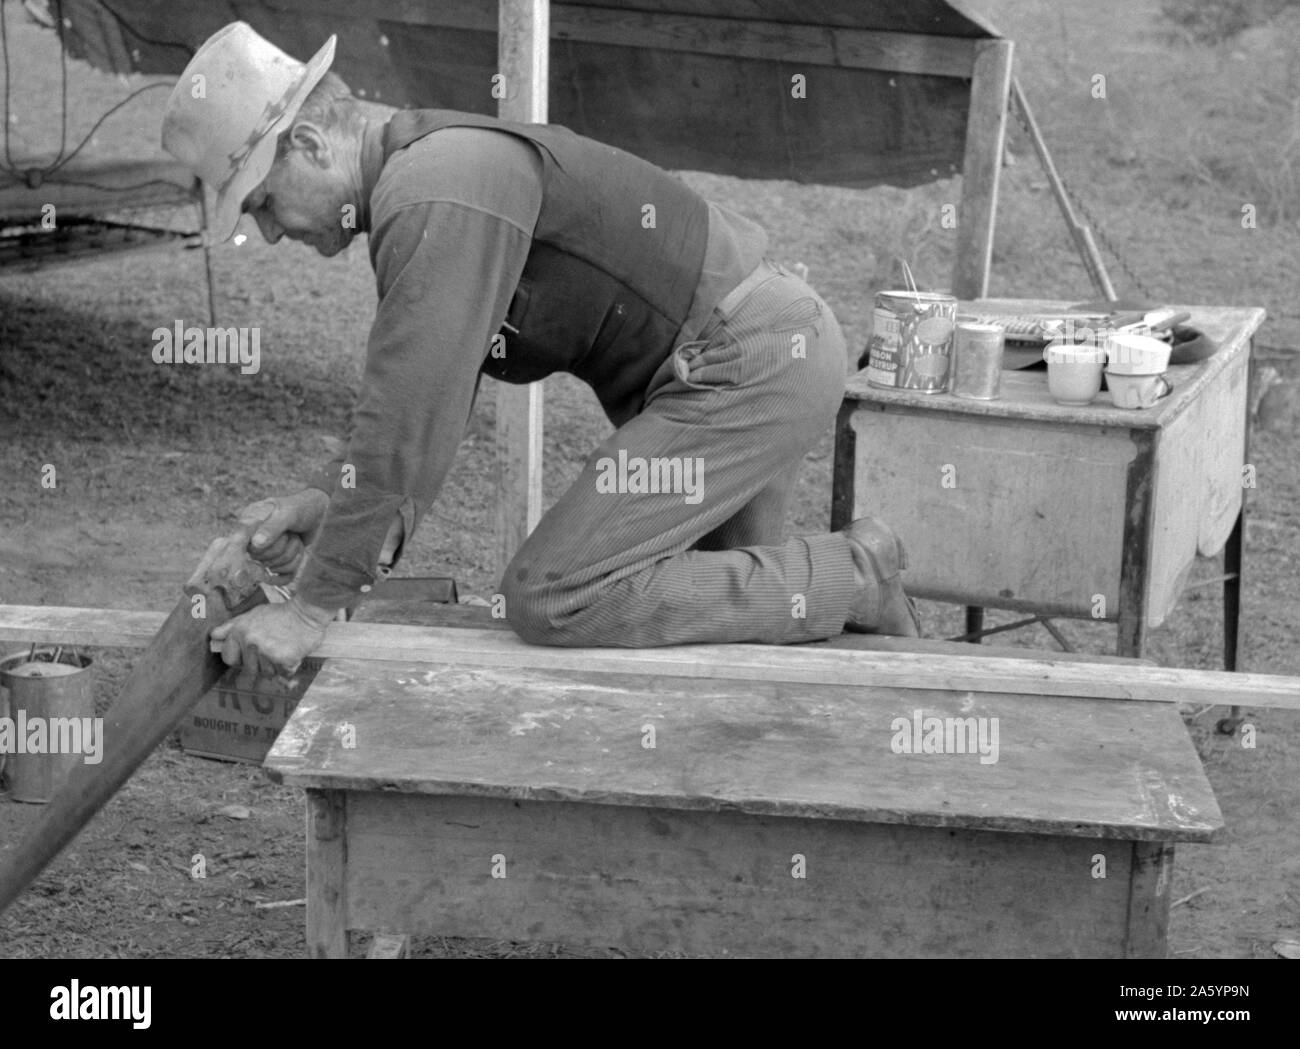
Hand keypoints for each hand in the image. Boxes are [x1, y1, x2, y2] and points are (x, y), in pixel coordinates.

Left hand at [209, 597, 332, 689]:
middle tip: (272, 648)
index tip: (250, 653)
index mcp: (240, 631)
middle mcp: (250, 643)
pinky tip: (292, 653)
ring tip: (283, 649)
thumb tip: (213, 636)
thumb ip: (232, 626)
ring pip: (266, 673)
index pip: (228, 658)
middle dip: (259, 662)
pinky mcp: (283, 660)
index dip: (238, 658)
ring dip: (275, 666)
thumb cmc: (281, 614)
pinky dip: (288, 667)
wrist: (307, 613)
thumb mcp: (254, 614)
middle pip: (248, 668)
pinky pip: (283, 674)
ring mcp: (267, 653)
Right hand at [237, 490, 329, 575]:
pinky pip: (282, 575)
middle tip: (290, 533)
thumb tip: (256, 543)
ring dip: (292, 553)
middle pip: (261, 557)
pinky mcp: (277, 561)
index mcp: (250, 522)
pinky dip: (294, 564)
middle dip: (282, 548)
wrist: (318, 513)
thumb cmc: (300, 508)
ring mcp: (265, 552)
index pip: (240, 541)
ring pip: (274, 566)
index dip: (247, 548)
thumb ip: (272, 527)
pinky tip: (298, 550)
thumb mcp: (288, 514)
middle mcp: (253, 538)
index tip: (259, 547)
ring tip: (295, 538)